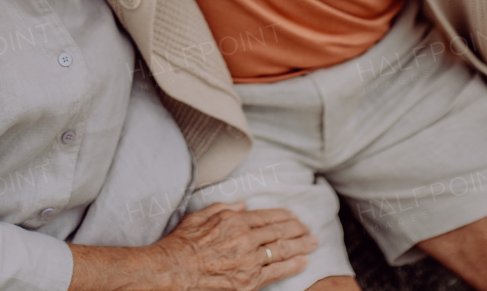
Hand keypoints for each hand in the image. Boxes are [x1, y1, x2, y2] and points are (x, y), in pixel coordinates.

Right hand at [69, 201, 314, 290]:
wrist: (175, 270)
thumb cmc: (182, 243)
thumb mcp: (199, 216)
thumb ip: (223, 208)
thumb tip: (242, 204)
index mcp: (234, 221)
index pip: (266, 217)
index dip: (283, 216)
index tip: (293, 216)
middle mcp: (245, 239)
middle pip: (279, 232)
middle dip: (297, 229)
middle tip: (308, 228)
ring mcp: (249, 261)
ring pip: (282, 250)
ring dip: (300, 245)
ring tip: (312, 242)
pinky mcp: (249, 281)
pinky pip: (276, 272)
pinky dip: (292, 266)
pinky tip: (303, 261)